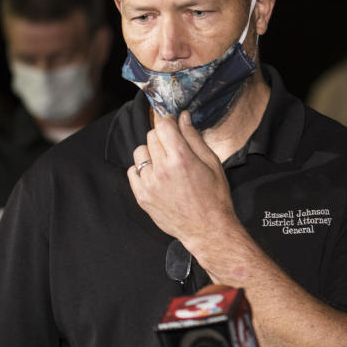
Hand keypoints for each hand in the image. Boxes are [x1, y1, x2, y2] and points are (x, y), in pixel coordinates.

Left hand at [127, 110, 239, 253]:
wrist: (208, 229)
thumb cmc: (214, 196)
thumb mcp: (212, 163)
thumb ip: (194, 138)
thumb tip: (183, 118)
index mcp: (181, 158)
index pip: (163, 126)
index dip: (168, 120)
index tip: (172, 123)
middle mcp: (162, 169)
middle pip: (151, 136)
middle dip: (163, 136)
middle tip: (173, 146)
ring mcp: (149, 184)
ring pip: (140, 152)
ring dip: (151, 152)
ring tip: (164, 162)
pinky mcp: (142, 197)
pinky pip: (132, 172)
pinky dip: (142, 170)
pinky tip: (156, 176)